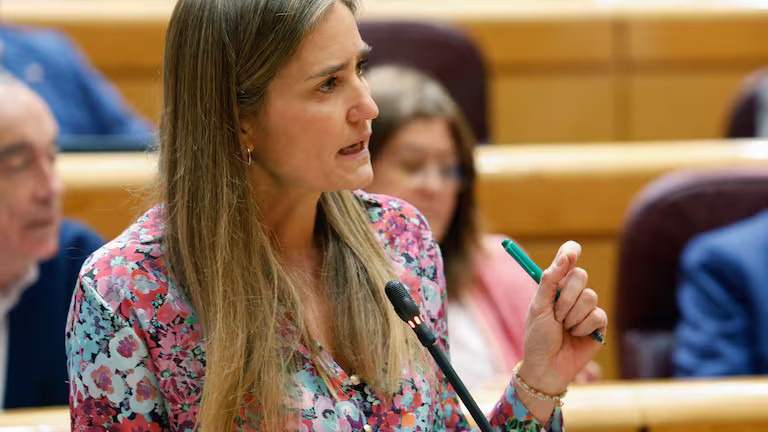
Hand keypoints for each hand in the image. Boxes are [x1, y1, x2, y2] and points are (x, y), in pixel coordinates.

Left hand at [518, 241, 607, 394]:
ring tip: (563, 328)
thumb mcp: (538, 306)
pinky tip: (576, 335)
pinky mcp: (599, 324)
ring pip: (590, 296)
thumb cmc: (537, 337)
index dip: (571, 251)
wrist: (546, 366)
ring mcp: (587, 308)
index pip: (567, 260)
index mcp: (555, 286)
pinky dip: (582, 326)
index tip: (572, 251)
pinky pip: (597, 314)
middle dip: (565, 297)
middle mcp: (572, 294)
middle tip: (555, 314)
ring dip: (572, 315)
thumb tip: (567, 255)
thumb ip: (550, 280)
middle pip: (580, 275)